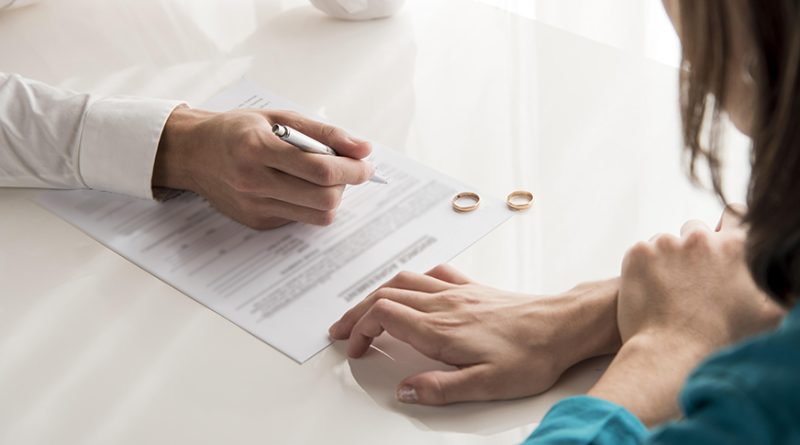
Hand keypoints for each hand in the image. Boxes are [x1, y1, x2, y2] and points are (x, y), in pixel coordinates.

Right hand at [152, 106, 374, 228]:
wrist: (192, 153)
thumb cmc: (237, 130)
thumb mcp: (279, 118)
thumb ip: (324, 133)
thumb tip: (363, 149)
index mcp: (259, 149)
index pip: (321, 169)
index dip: (352, 170)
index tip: (366, 165)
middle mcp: (254, 182)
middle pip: (324, 199)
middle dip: (344, 185)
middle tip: (344, 170)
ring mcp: (255, 207)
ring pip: (316, 215)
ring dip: (330, 198)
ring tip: (320, 178)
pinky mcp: (257, 222)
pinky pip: (300, 219)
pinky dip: (309, 204)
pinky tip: (296, 186)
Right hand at [329, 265, 620, 404]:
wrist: (562, 326)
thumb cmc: (530, 355)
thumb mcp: (486, 384)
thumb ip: (440, 388)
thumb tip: (404, 391)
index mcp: (440, 327)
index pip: (383, 315)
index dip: (359, 329)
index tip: (354, 348)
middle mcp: (443, 303)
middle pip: (384, 294)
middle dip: (356, 312)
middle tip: (341, 330)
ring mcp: (457, 291)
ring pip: (403, 280)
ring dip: (377, 293)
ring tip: (364, 309)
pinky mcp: (472, 287)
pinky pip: (432, 273)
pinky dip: (411, 280)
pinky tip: (413, 289)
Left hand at [589, 206, 784, 424]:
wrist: (673, 354)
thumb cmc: (723, 340)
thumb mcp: (769, 313)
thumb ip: (780, 289)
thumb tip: (786, 283)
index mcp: (736, 247)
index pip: (734, 213)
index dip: (725, 226)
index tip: (717, 240)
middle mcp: (701, 239)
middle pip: (694, 229)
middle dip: (692, 249)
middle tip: (689, 281)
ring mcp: (667, 243)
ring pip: (665, 242)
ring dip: (666, 259)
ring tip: (668, 292)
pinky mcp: (638, 253)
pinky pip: (641, 252)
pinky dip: (643, 268)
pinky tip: (650, 292)